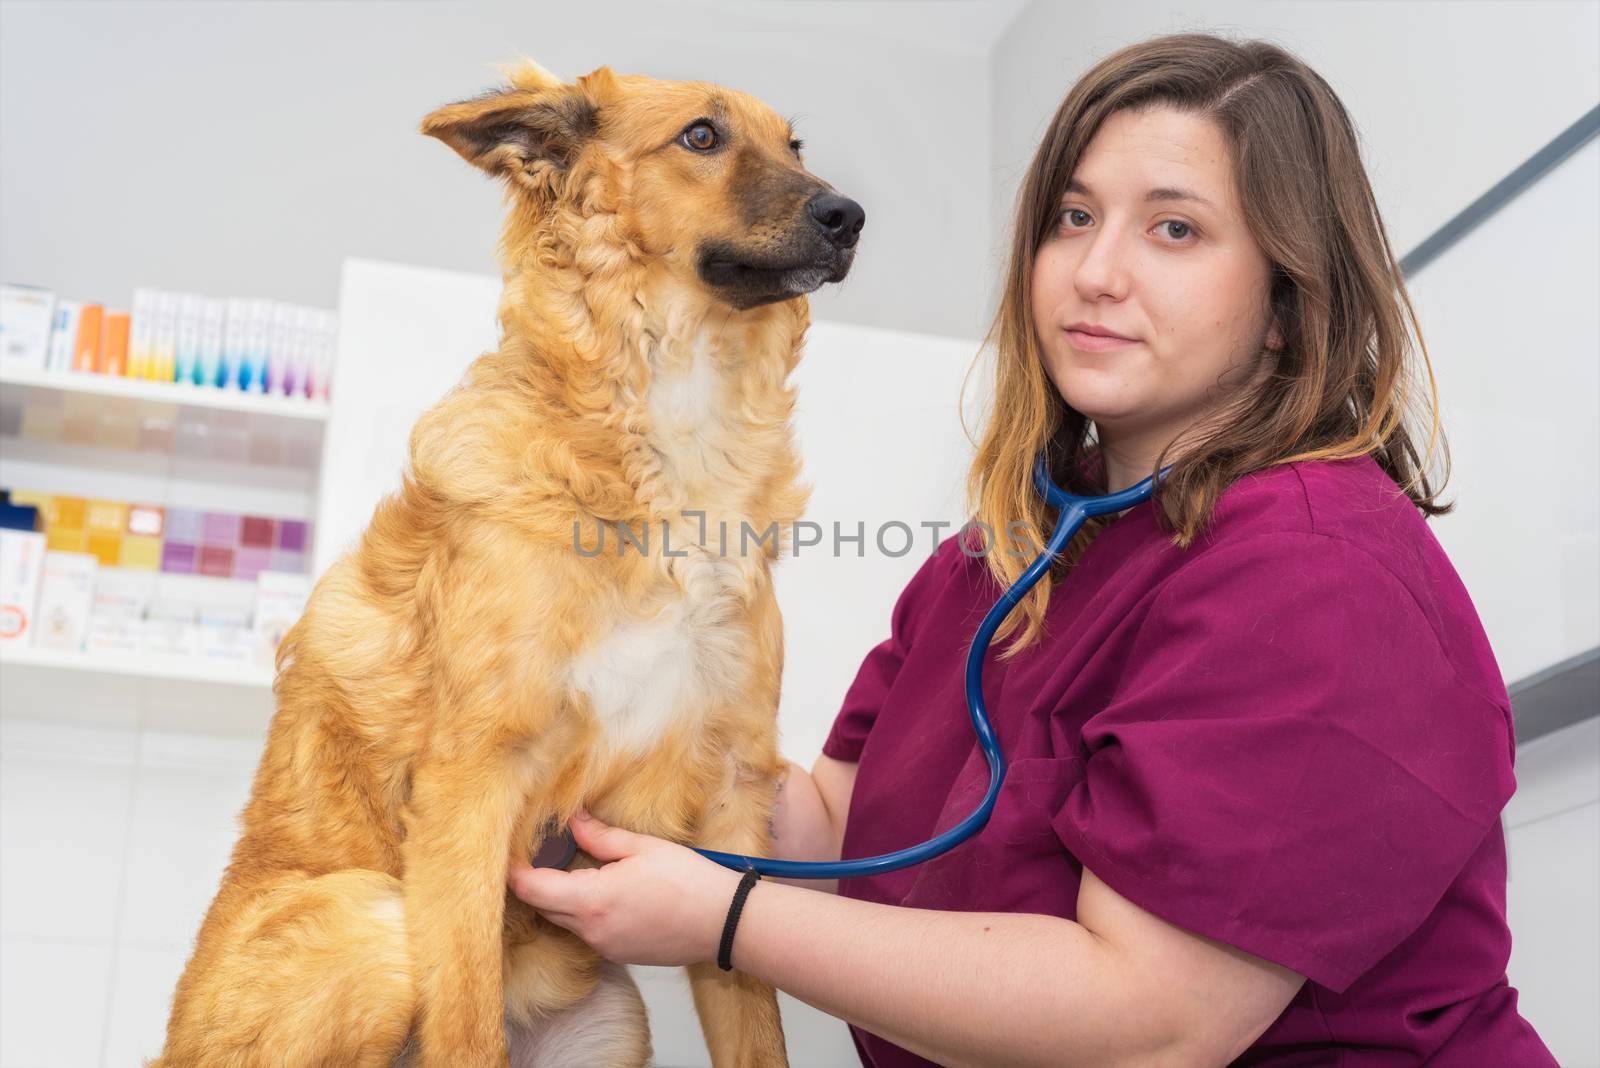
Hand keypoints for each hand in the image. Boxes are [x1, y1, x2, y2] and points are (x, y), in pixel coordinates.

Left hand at [507, 809, 743, 966]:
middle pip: (544, 907)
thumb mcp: (643, 848)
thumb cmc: (689, 882)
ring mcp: (605, 947)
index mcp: (591, 900)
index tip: (510, 853)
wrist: (725, 923)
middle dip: (540, 882)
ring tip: (580, 868)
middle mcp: (591, 930)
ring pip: (567, 921)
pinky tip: (609, 892)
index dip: (515, 871)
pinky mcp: (620, 954)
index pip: (532, 889)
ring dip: (565, 898)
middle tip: (544, 852)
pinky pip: (590, 932)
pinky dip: (588, 912)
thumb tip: (573, 822)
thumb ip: (600, 836)